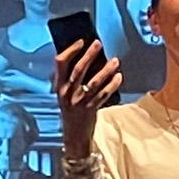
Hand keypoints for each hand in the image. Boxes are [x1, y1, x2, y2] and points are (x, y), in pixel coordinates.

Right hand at [56, 40, 121, 158]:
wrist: (74, 136)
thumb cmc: (70, 111)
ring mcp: (79, 102)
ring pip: (93, 82)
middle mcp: (67, 93)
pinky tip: (119, 77)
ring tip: (115, 61)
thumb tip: (84, 58)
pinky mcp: (91, 109)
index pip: (60, 63)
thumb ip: (70, 79)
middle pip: (78, 70)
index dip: (70, 50)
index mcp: (59, 86)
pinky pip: (103, 94)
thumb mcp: (64, 94)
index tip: (81, 42)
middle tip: (98, 44)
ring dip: (105, 70)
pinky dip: (112, 85)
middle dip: (89, 55)